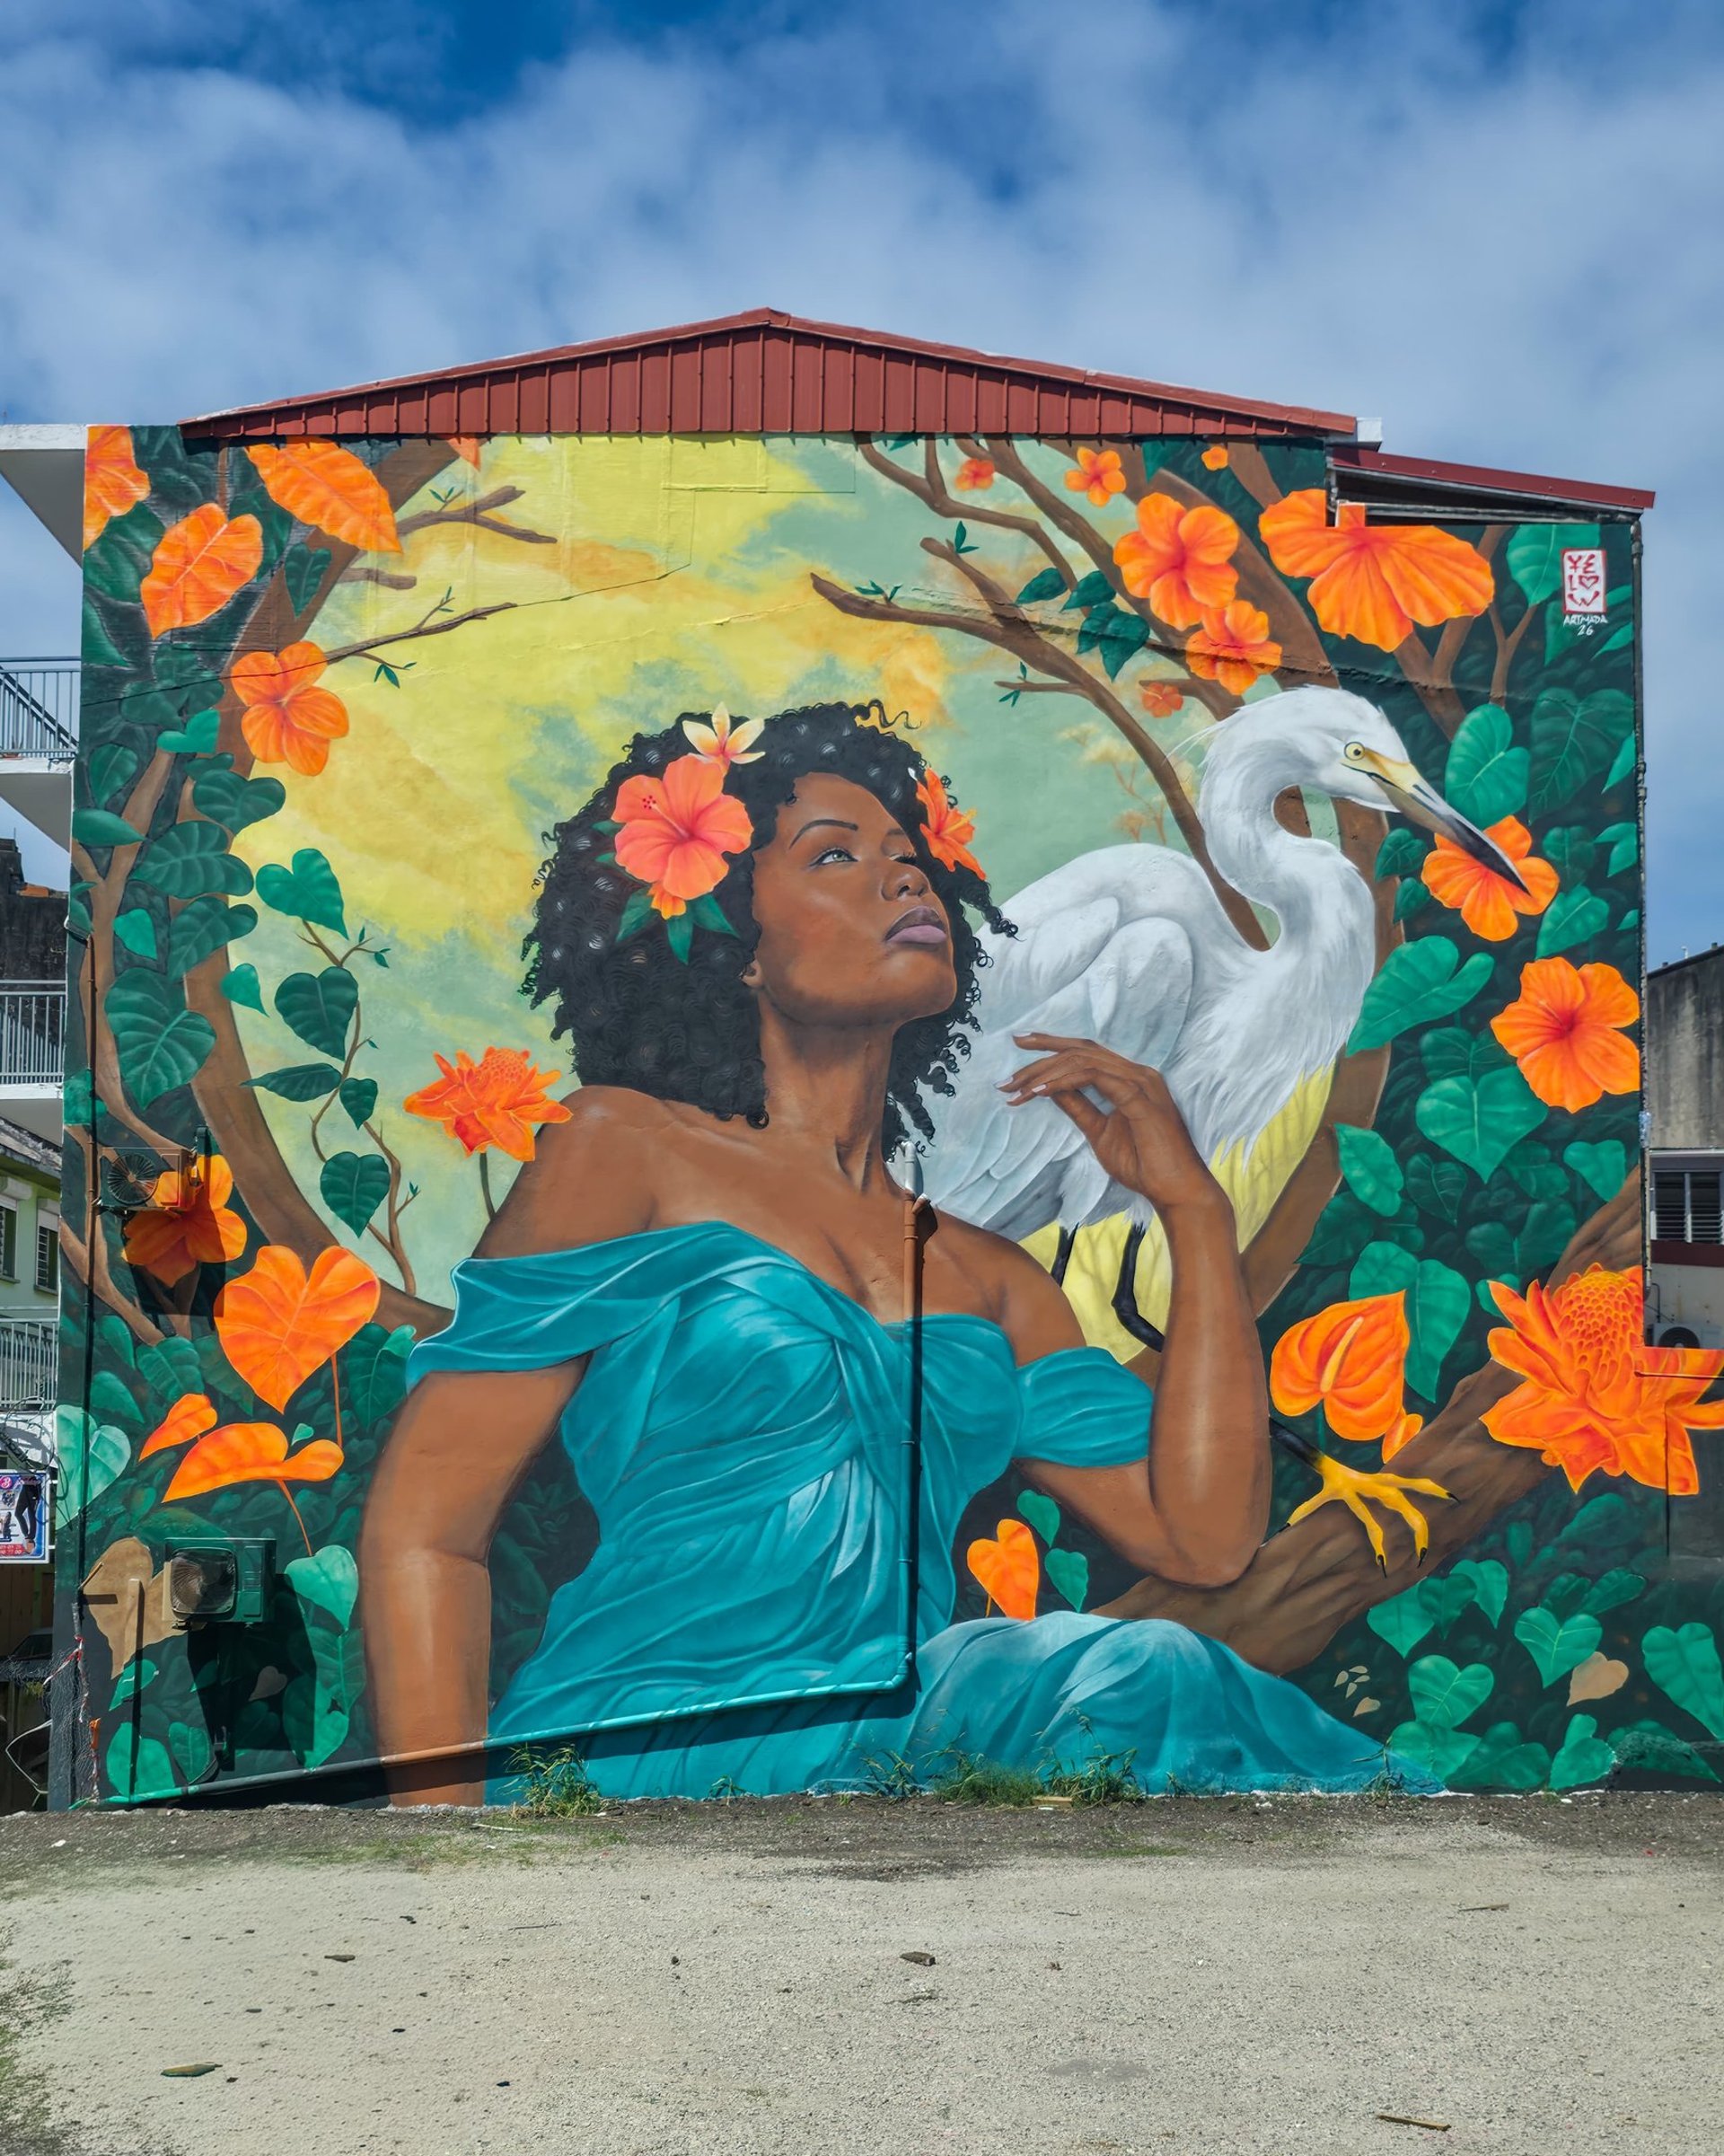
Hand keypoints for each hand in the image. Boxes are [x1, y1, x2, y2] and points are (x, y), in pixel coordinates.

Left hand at [1000, 1033, 1224, 1218]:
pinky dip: (1065, 1081)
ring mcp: (1141, 1082)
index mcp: (1130, 1078)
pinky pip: (1095, 1078)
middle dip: (1039, 1056)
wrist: (1175, 1190)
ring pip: (1083, 1060)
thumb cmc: (1144, 1165)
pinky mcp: (1141, 1097)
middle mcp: (1137, 1073)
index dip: (1050, 1047)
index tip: (1019, 1048)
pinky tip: (1041, 1092)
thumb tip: (1051, 1090)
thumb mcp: (1099, 1132)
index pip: (1085, 1052)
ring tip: (1018, 1089)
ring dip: (1045, 1072)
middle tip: (1007, 1077)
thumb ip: (1079, 1107)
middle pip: (1080, 1050)